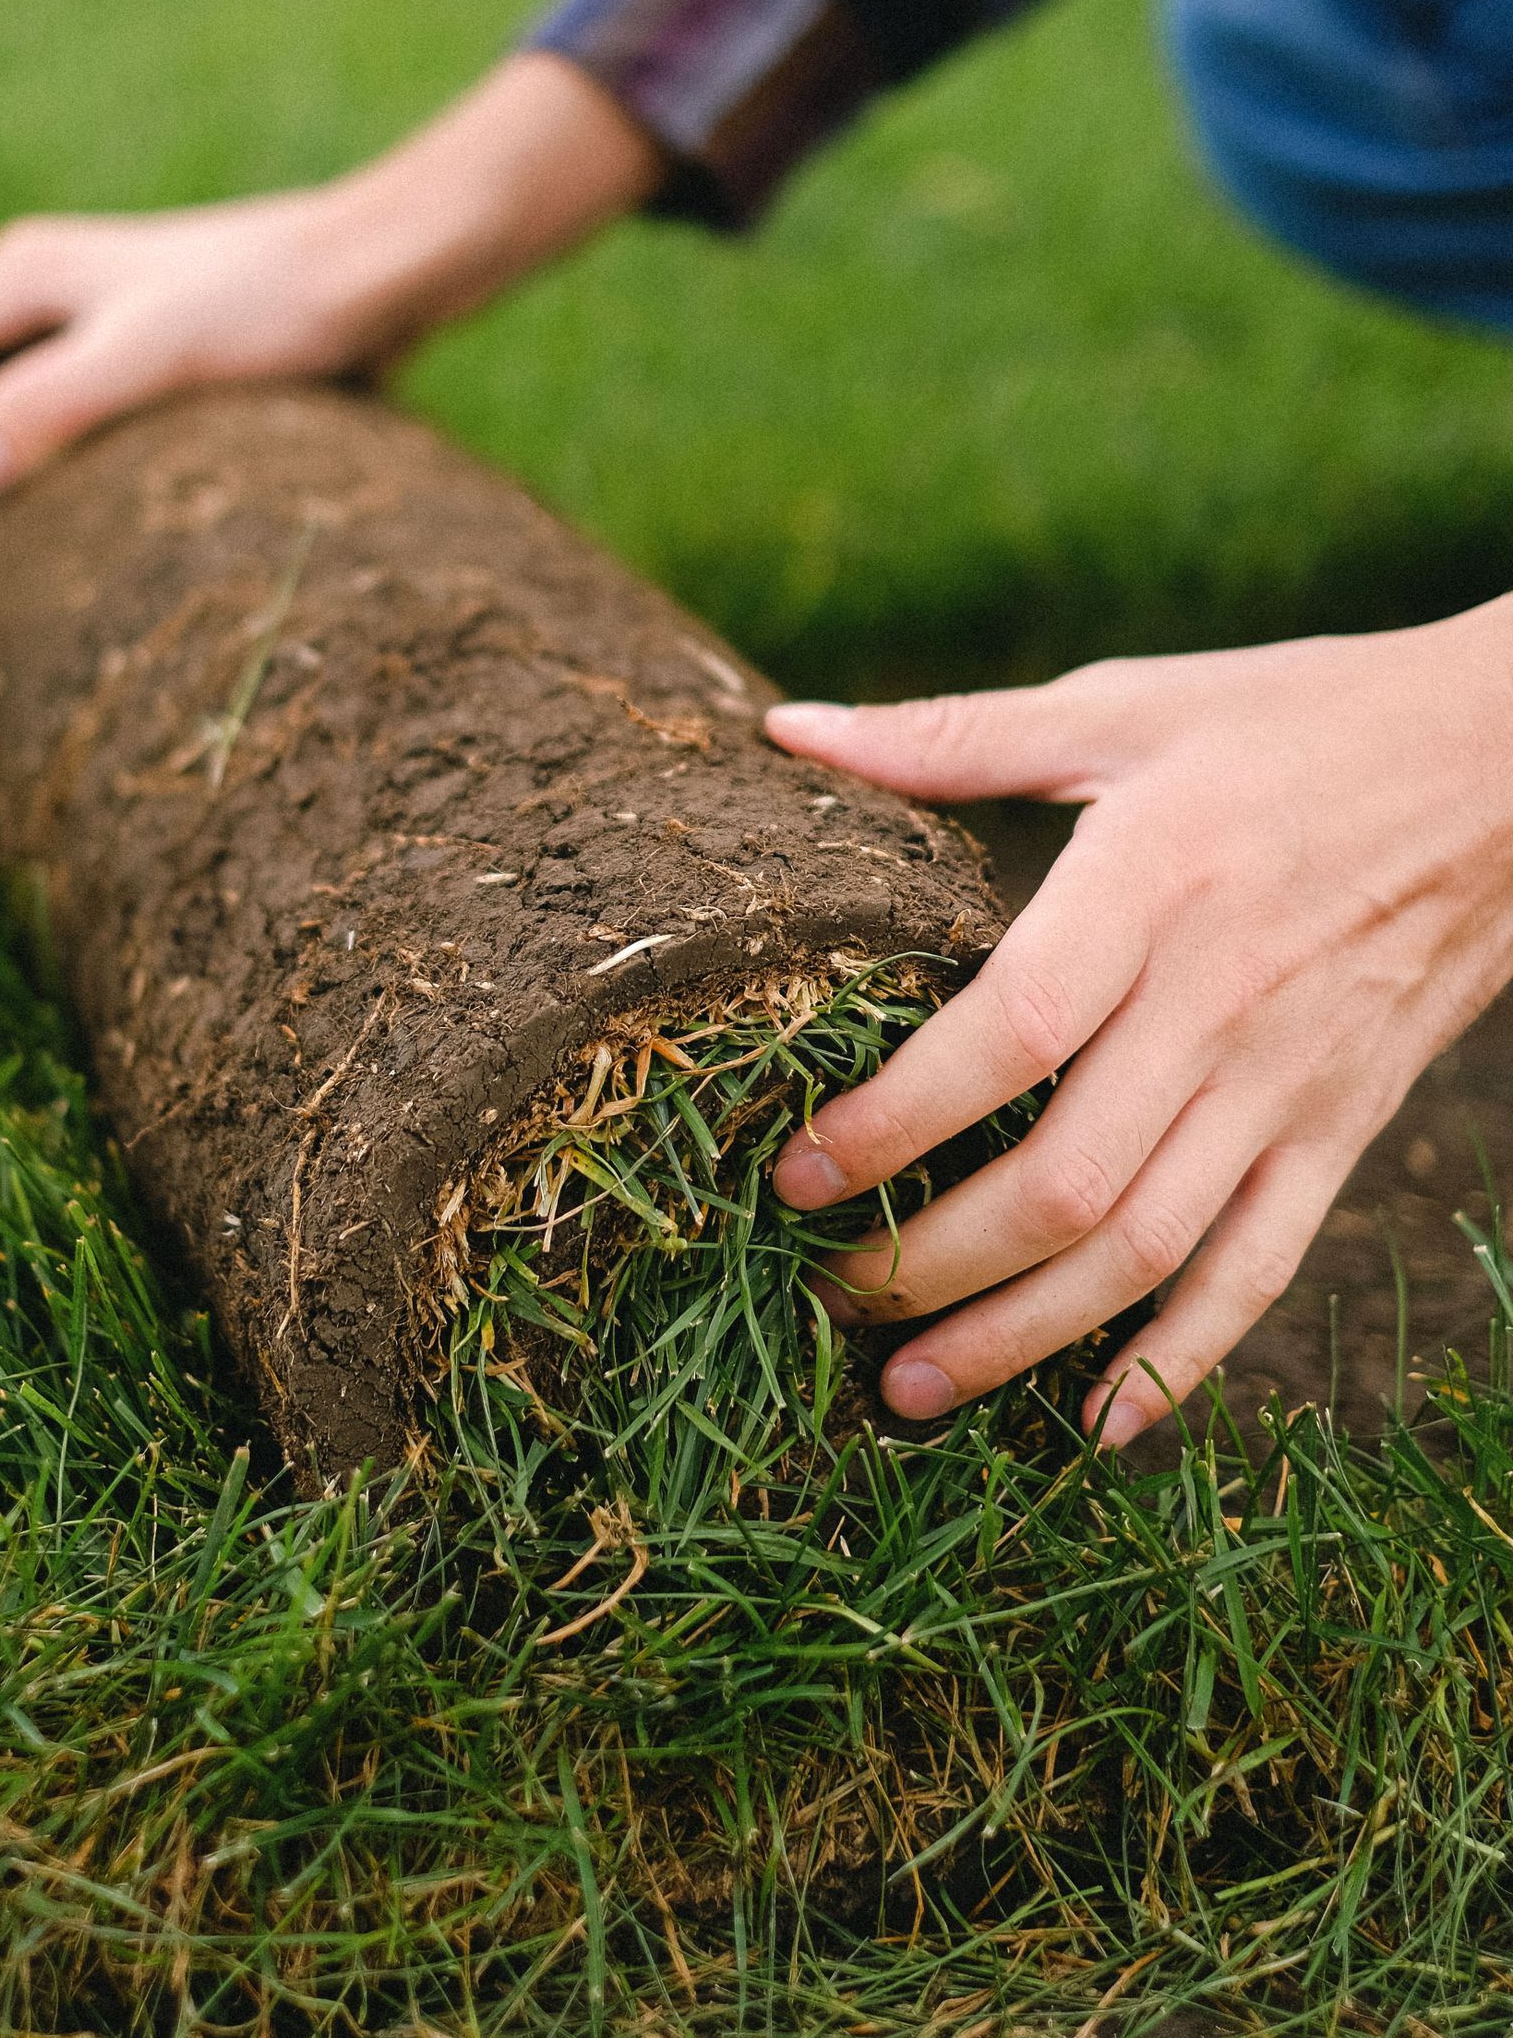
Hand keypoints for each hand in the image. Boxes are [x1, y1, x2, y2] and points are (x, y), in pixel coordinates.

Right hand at [0, 53, 659, 538]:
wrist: (386, 266)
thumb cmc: (278, 307)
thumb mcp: (156, 357)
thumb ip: (54, 408)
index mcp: (21, 279)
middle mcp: (46, 288)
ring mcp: (98, 316)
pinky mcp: (152, 351)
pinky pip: (54, 416)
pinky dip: (23, 467)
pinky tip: (45, 528)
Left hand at [765, 601, 1512, 1446]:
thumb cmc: (1300, 721)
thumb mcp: (1126, 706)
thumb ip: (950, 737)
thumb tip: (787, 728)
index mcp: (1150, 887)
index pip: (1007, 1036)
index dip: (895, 1121)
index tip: (795, 1173)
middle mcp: (1220, 1004)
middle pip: (1065, 1181)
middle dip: (929, 1263)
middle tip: (826, 1291)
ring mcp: (1290, 1084)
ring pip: (1146, 1253)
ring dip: (1020, 1336)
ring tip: (908, 1388)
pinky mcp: (1343, 1130)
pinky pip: (1259, 1270)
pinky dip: (1181, 1360)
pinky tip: (1097, 1423)